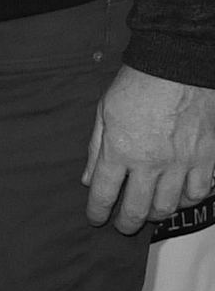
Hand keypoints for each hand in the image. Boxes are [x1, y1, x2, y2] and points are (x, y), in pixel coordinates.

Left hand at [83, 64, 214, 232]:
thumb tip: (87, 179)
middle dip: (126, 222)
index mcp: (119, 149)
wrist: (176, 66)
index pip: (103, 192)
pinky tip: (178, 197)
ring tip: (147, 212)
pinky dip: (187, 201)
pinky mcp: (205, 159)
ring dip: (155, 214)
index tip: (94, 218)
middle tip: (122, 224)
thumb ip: (95, 148)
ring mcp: (180, 163)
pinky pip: (199, 193)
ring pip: (168, 206)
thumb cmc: (135, 85)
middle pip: (136, 209)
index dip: (97, 210)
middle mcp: (150, 162)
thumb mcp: (104, 112)